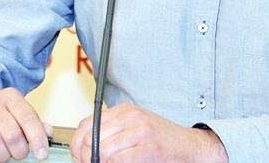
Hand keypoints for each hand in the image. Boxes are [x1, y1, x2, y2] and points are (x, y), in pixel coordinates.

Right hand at [0, 88, 52, 162]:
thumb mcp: (18, 116)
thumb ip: (34, 124)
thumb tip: (48, 132)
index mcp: (10, 97)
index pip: (28, 117)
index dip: (37, 138)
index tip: (42, 153)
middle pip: (11, 132)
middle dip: (19, 150)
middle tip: (19, 155)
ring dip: (2, 156)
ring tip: (4, 157)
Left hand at [69, 103, 227, 162]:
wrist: (192, 146)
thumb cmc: (162, 140)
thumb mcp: (133, 127)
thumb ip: (110, 133)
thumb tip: (83, 148)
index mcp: (122, 110)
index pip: (85, 125)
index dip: (77, 146)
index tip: (79, 158)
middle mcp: (130, 117)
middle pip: (91, 139)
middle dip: (86, 158)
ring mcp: (141, 131)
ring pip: (103, 150)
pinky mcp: (150, 148)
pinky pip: (120, 160)